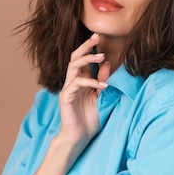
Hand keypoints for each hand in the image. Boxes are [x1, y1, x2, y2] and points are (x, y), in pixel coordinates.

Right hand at [57, 33, 110, 149]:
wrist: (78, 138)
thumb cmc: (89, 120)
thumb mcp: (101, 98)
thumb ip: (102, 81)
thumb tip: (108, 64)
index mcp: (81, 80)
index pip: (83, 59)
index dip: (90, 48)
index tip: (100, 37)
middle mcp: (73, 82)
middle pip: (75, 57)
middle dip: (86, 46)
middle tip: (97, 36)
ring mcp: (68, 89)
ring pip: (73, 66)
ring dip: (88, 59)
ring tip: (102, 56)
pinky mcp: (66, 97)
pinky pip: (77, 84)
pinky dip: (91, 82)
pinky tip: (103, 85)